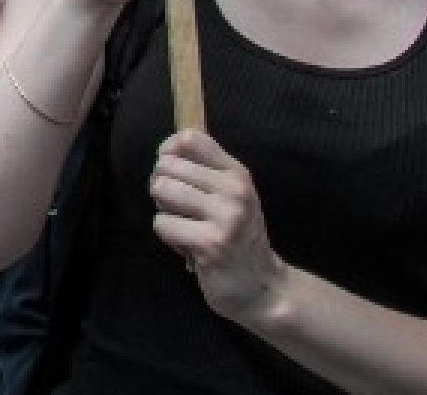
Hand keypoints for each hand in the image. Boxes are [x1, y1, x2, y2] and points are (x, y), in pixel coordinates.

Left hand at [148, 130, 290, 327]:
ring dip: (166, 212)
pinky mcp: (210, 243)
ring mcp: (224, 217)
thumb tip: (167, 148)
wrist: (264, 287)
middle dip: (163, 187)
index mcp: (236, 174)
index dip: (168, 152)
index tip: (174, 173)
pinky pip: (163, 224)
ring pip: (162, 191)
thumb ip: (203, 171)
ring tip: (187, 227)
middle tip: (182, 210)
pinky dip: (169, 237)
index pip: (188, 139)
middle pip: (167, 165)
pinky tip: (190, 247)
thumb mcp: (230, 197)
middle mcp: (234, 190)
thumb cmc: (238, 238)